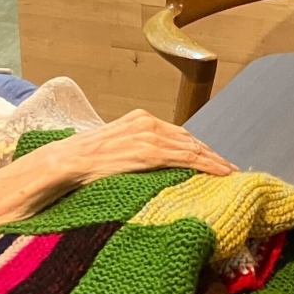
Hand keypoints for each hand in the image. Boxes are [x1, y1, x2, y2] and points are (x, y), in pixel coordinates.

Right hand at [41, 109, 236, 183]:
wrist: (64, 162)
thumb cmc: (83, 162)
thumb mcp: (114, 150)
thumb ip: (134, 152)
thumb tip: (147, 167)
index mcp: (140, 120)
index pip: (177, 134)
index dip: (198, 147)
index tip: (214, 159)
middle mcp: (148, 122)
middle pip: (189, 139)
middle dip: (210, 154)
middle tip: (229, 167)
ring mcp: (150, 135)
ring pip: (193, 148)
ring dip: (214, 161)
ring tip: (230, 172)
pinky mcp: (149, 151)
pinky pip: (186, 158)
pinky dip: (207, 165)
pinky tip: (221, 173)